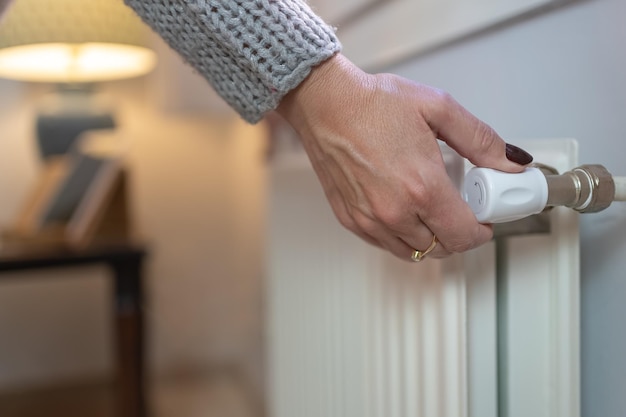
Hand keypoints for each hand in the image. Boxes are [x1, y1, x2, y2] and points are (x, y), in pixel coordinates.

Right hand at [277, 54, 531, 260]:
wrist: (325, 104)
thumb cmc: (373, 103)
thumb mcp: (438, 109)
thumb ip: (480, 139)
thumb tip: (512, 162)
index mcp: (422, 187)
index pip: (464, 235)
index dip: (482, 231)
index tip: (484, 218)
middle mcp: (395, 211)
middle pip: (441, 248)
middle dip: (458, 234)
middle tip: (458, 209)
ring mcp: (369, 219)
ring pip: (413, 252)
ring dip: (430, 238)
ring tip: (429, 209)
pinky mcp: (350, 219)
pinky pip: (385, 244)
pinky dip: (401, 237)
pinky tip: (403, 210)